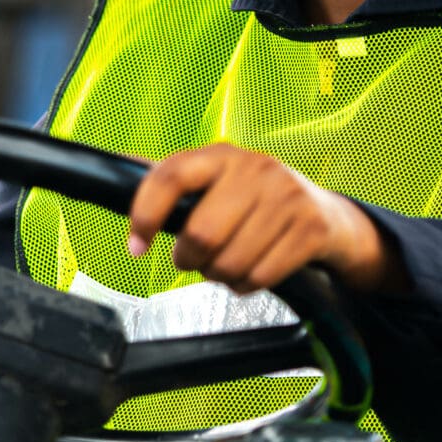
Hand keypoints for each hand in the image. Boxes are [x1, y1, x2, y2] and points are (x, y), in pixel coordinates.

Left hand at [122, 146, 400, 294]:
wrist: (328, 216)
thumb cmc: (258, 200)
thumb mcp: (217, 180)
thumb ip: (172, 180)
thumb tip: (113, 168)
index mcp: (221, 155)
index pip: (169, 176)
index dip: (145, 214)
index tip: (136, 245)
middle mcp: (255, 169)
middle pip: (200, 234)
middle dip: (190, 260)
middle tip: (195, 261)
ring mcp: (286, 197)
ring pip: (229, 262)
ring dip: (219, 277)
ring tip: (226, 265)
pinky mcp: (310, 228)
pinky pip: (259, 277)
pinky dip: (246, 286)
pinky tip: (251, 272)